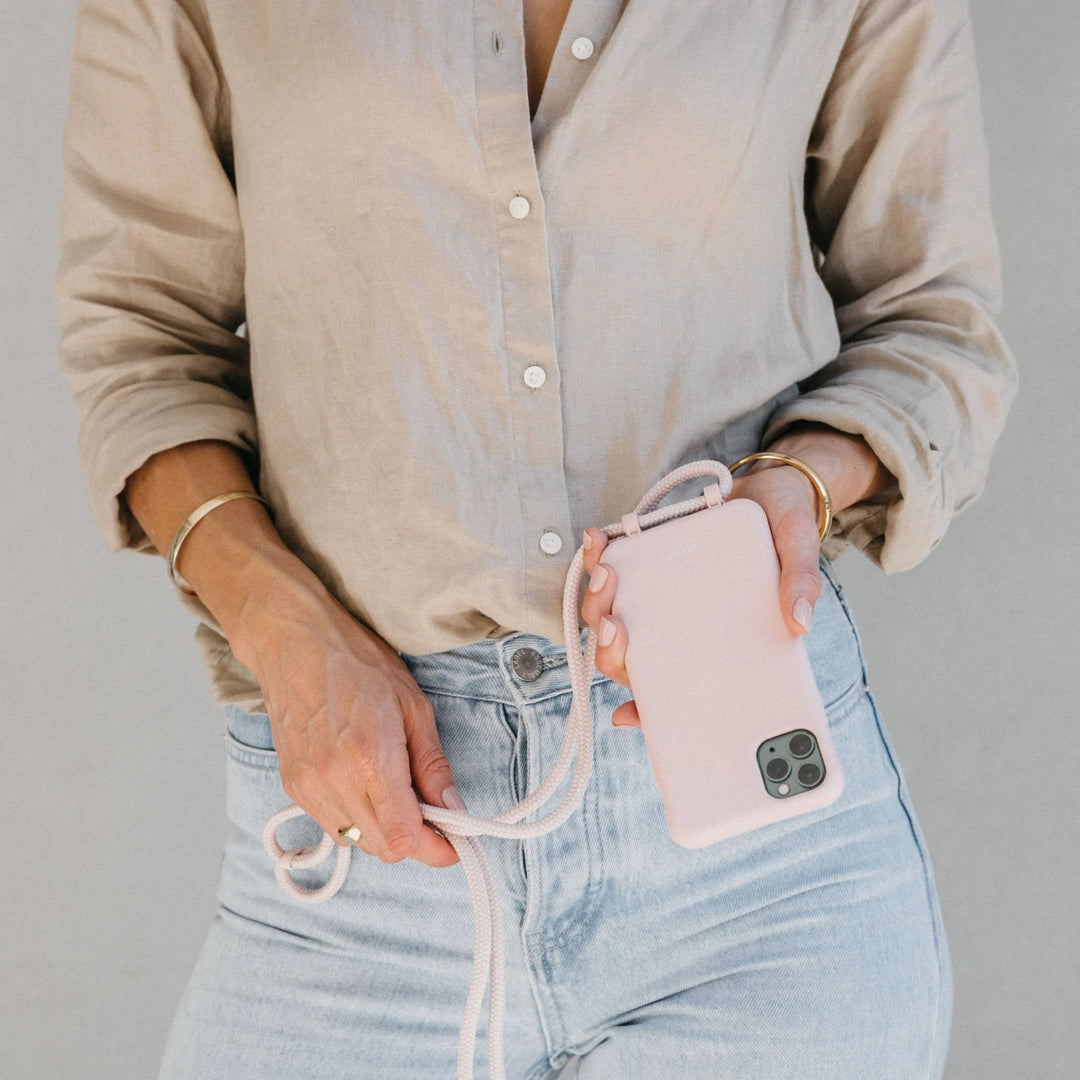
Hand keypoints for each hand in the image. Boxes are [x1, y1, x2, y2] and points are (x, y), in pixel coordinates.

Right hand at [228, 567, 462, 867]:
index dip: (437, 850)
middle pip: (383, 849)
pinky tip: (368, 786)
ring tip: (400, 793)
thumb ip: (433, 765)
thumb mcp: (413, 706)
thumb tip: (455, 809)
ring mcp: (308, 787)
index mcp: (370, 758)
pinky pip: (333, 826)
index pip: (405, 837)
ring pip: (358, 843)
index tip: (457, 843)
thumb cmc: (358, 663)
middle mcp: (335, 781)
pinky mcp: (293, 787)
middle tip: (435, 814)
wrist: (295, 643)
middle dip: (416, 841)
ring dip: (386, 831)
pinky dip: (359, 819)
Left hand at [579, 423, 893, 727]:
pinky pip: (613, 568)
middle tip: (614, 625)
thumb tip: (799, 622)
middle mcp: (676, 628)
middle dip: (610, 649)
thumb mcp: (800, 550)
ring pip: (609, 615)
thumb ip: (801, 582)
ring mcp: (656, 597)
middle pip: (628, 656)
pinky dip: (599, 557)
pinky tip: (599, 539)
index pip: (673, 687)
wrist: (770, 488)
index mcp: (709, 644)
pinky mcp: (646, 561)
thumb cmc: (783, 532)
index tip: (624, 716)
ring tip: (606, 573)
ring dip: (597, 602)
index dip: (646, 709)